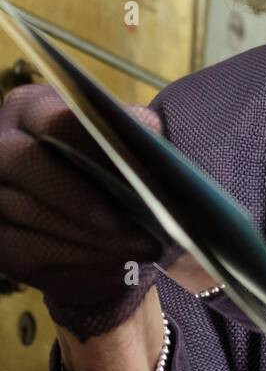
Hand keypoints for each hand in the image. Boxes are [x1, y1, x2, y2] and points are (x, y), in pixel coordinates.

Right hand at [0, 83, 176, 312]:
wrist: (92, 221)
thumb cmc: (110, 169)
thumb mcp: (123, 144)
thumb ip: (131, 133)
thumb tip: (146, 132)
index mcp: (31, 109)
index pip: (51, 117)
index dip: (85, 139)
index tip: (123, 163)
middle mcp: (1, 147)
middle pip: (25, 162)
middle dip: (77, 196)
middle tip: (124, 223)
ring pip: (29, 212)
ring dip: (89, 235)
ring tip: (140, 247)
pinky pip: (29, 250)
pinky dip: (77, 258)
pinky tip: (115, 261)